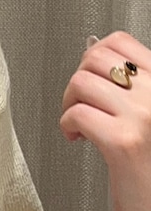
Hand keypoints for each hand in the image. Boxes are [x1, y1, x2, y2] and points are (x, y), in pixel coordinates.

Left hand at [60, 32, 150, 210]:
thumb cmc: (149, 169)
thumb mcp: (147, 116)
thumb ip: (133, 86)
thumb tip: (95, 52)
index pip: (123, 41)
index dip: (95, 58)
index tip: (91, 81)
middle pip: (97, 57)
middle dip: (77, 79)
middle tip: (79, 104)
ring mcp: (145, 116)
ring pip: (82, 82)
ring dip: (69, 103)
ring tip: (78, 125)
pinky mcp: (124, 142)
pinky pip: (77, 113)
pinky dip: (67, 124)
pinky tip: (77, 139)